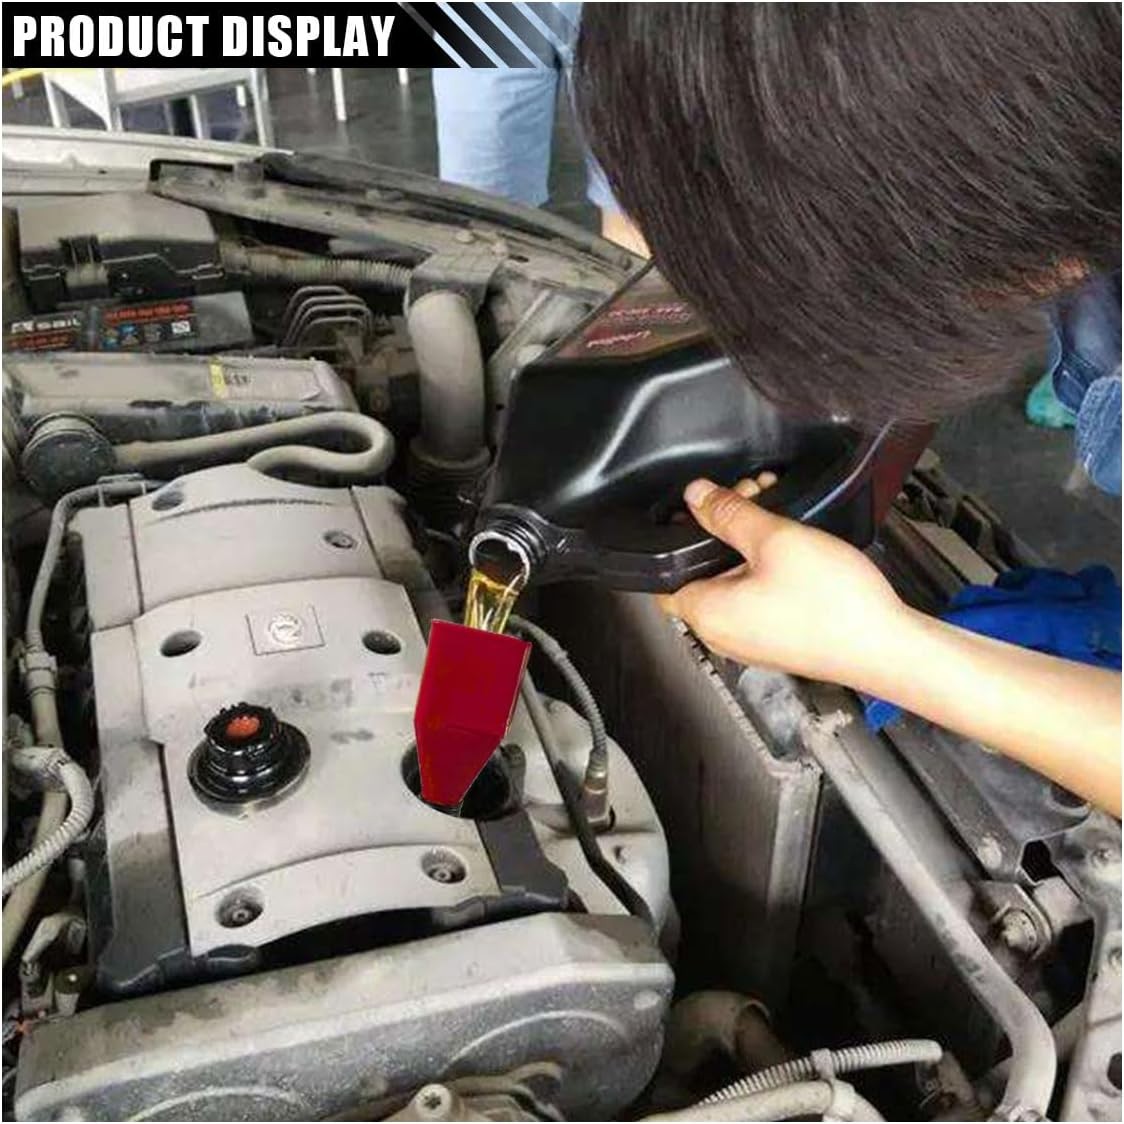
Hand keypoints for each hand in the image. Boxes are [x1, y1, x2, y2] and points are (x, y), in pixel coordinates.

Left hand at [658, 478, 907, 688]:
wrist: (889, 647)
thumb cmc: (835, 606)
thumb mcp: (775, 540)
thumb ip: (728, 513)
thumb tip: (696, 495)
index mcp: (706, 613)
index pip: (663, 574)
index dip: (679, 534)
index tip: (701, 508)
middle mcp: (722, 633)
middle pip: (702, 570)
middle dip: (722, 528)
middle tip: (752, 499)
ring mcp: (752, 639)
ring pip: (734, 580)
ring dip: (750, 543)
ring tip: (779, 515)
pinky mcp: (779, 638)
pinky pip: (759, 596)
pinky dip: (768, 566)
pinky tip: (795, 544)